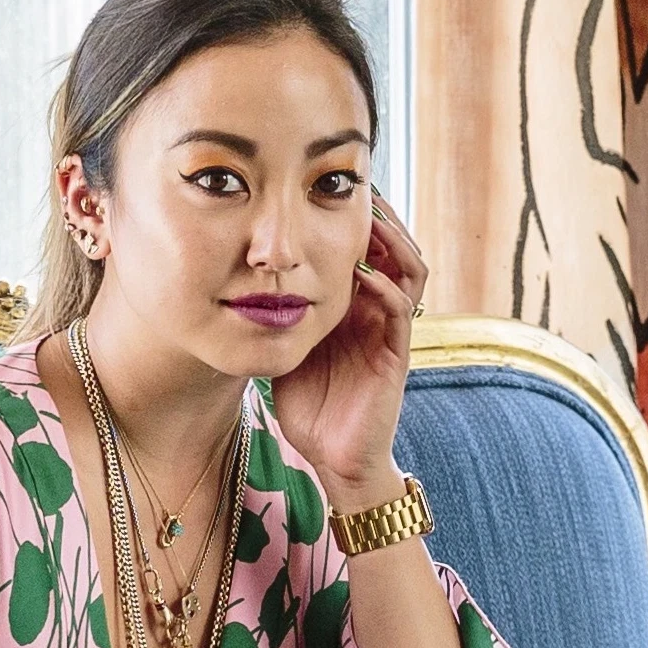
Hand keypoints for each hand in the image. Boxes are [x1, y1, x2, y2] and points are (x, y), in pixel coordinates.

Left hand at [271, 188, 428, 501]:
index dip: (352, 221)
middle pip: (392, 250)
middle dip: (378, 217)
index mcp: (351, 308)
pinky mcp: (395, 355)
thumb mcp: (286, 348)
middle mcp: (375, 313)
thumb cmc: (309, 408)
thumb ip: (276, 317)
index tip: (327, 191)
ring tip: (368, 217)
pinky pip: (399, 311)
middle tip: (357, 188)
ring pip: (408, 270)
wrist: (333, 459)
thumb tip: (239, 285)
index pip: (363, 251)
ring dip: (391, 242)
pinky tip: (364, 273)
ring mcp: (388, 332)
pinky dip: (385, 287)